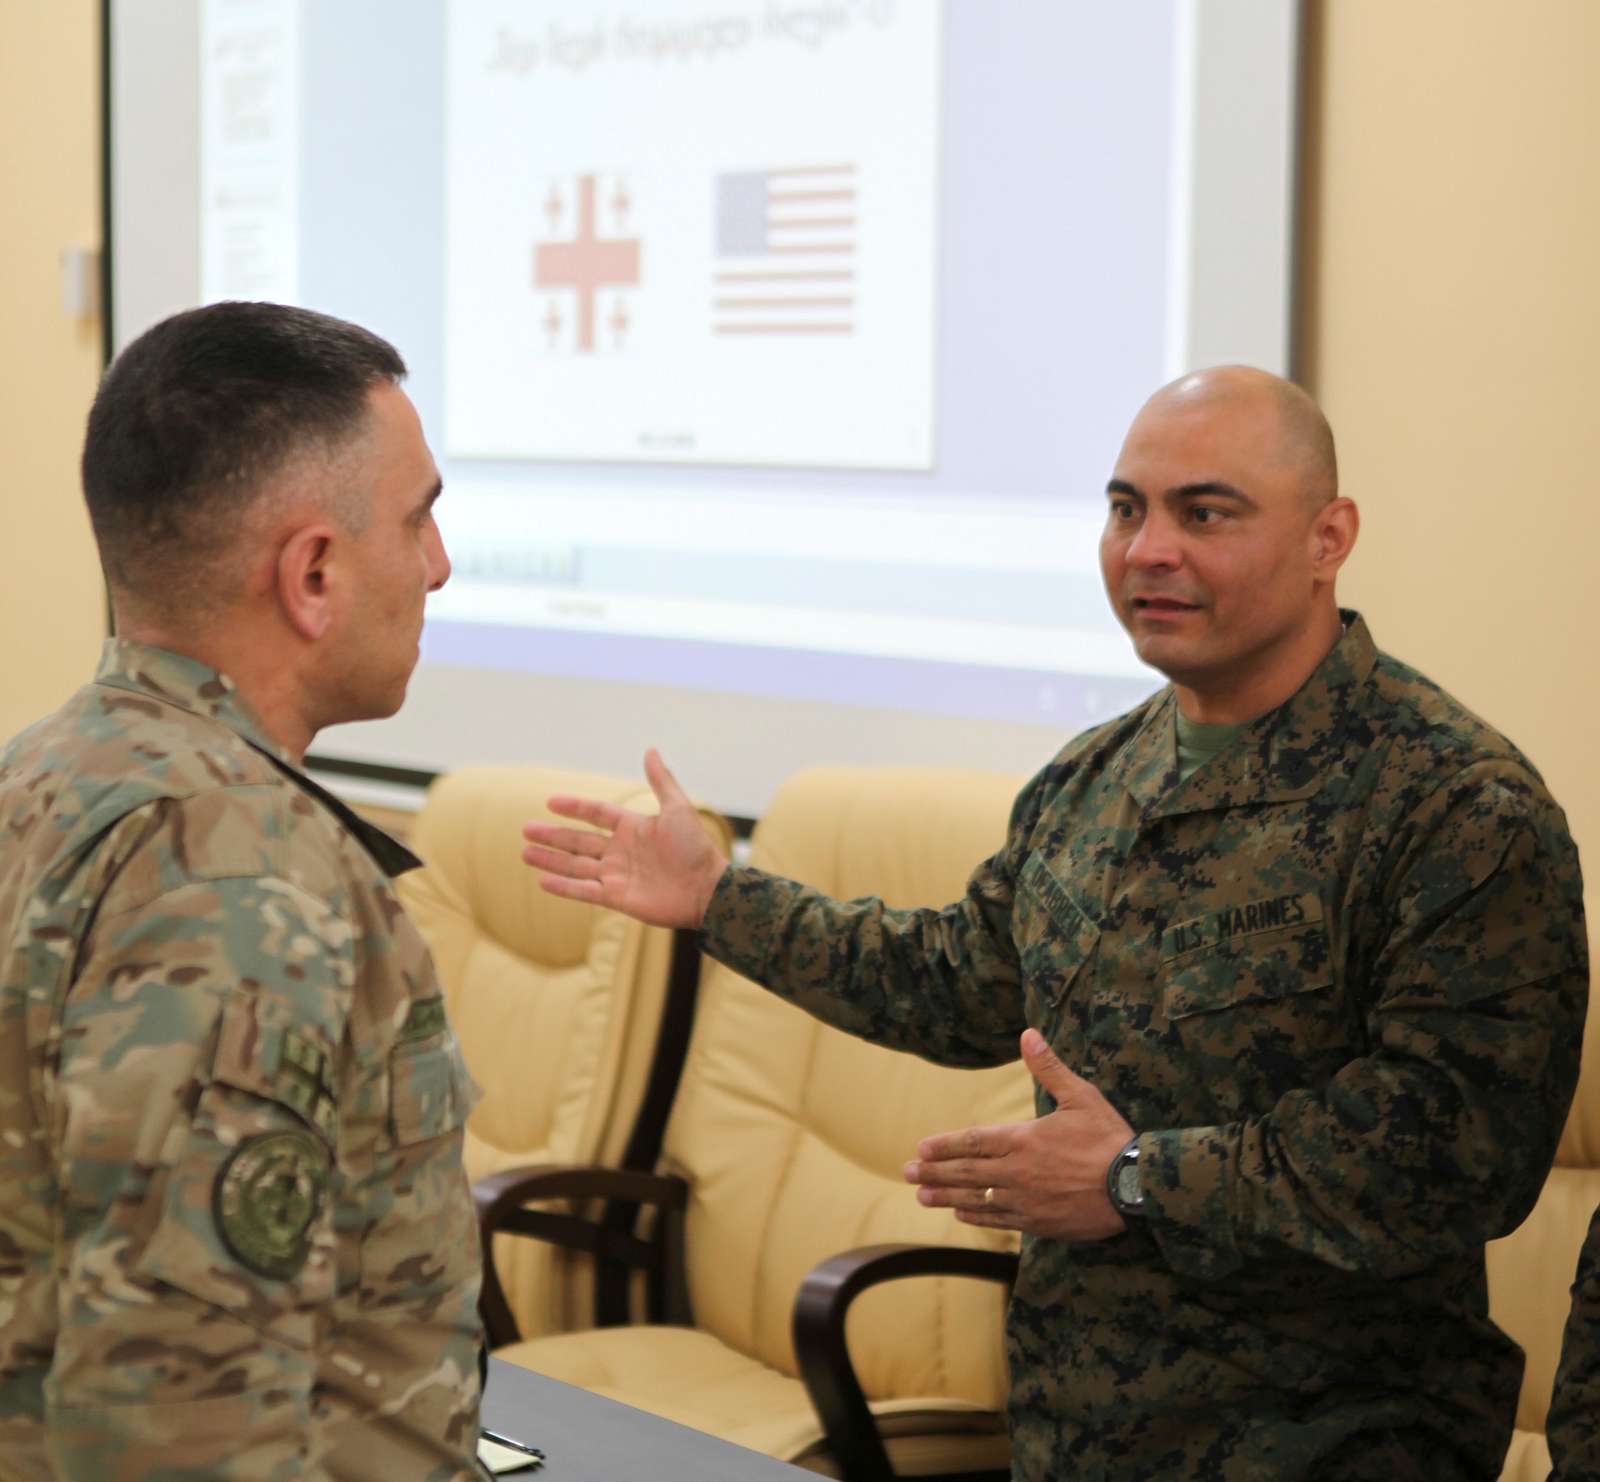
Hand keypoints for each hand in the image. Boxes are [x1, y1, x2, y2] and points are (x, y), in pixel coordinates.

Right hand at [520, 748, 728, 927]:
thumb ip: (661, 780)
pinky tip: (542, 881)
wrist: (707, 889)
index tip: (550, 801)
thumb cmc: (696, 848)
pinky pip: (584, 891)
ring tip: (525, 852)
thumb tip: (651, 749)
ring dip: (550, 859)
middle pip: (579, 840)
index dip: (575, 807)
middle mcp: (621, 850)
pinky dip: (563, 887)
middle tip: (525, 829)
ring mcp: (617, 875)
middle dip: (552, 835)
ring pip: (575, 865)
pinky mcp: (616, 898)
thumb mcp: (678, 808)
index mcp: (632, 827)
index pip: (596, 813)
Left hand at [903, 1028, 1132, 1240]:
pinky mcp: (1038, 1223)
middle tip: (907, 1174)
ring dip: (947, 1197)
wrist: (1136, 1188)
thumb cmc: (1109, 1139)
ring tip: (922, 1197)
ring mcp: (1026, 1200)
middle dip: (934, 1172)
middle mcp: (1017, 1172)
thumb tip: (1028, 1034)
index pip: (972, 1141)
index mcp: (1023, 1139)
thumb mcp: (1081, 1096)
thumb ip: (1049, 1068)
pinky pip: (999, 1220)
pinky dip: (977, 1217)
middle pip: (966, 1172)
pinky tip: (962, 1215)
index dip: (943, 1146)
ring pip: (977, 1199)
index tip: (920, 1149)